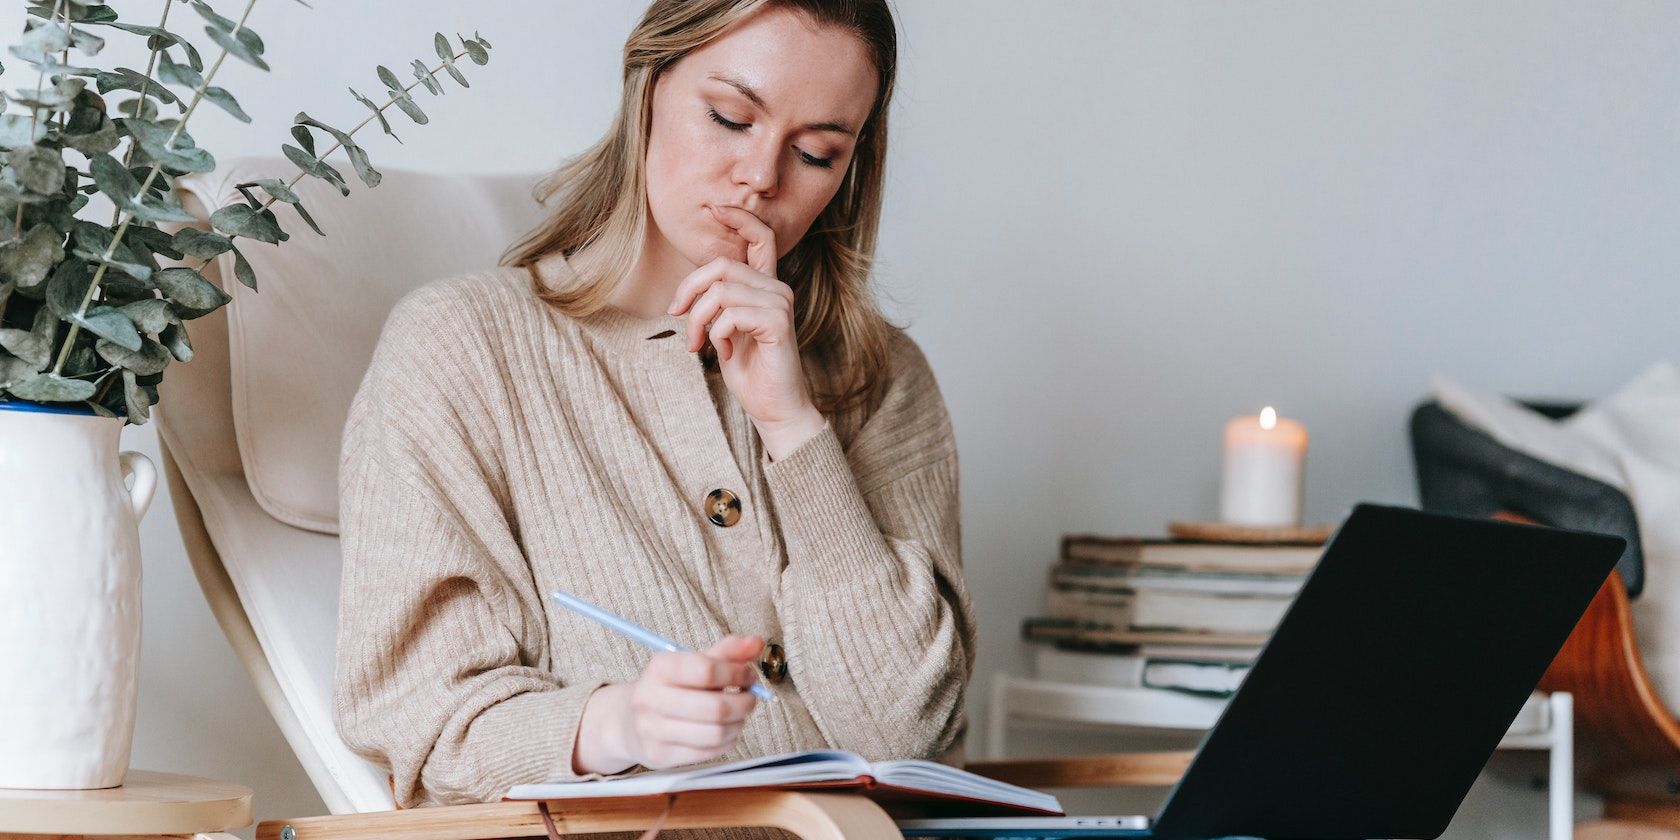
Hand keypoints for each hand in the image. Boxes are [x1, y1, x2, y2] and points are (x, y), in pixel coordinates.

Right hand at [572, 634, 764, 774]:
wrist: (628, 721)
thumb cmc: (670, 688)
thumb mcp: (693, 663)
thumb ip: (727, 652)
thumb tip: (756, 643)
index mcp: (659, 668)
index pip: (707, 670)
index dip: (737, 673)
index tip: (748, 675)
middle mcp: (650, 698)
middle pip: (715, 707)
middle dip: (745, 703)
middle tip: (750, 698)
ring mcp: (652, 730)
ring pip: (716, 733)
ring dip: (738, 723)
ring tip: (739, 714)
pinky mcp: (660, 756)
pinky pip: (709, 752)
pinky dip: (727, 741)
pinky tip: (725, 730)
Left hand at [668, 205, 825, 458]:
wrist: (773, 407)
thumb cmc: (748, 370)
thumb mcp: (725, 328)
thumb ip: (716, 302)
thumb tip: (690, 288)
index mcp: (765, 286)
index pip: (761, 237)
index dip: (739, 218)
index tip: (715, 208)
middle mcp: (776, 289)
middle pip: (722, 265)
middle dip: (690, 290)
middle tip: (677, 316)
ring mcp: (780, 304)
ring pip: (721, 291)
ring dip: (698, 321)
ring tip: (698, 344)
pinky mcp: (778, 323)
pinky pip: (730, 314)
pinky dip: (716, 335)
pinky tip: (722, 352)